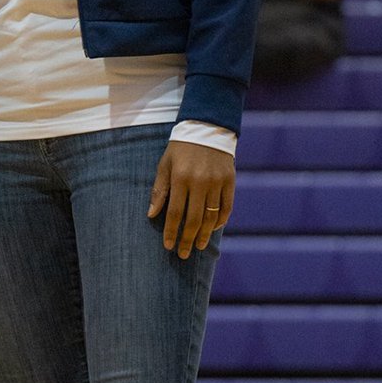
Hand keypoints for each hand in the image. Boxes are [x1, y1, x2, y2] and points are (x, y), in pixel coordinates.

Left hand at [147, 140, 234, 258]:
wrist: (207, 128)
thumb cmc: (180, 148)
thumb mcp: (165, 164)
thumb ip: (159, 190)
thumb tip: (151, 215)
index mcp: (180, 178)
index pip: (175, 213)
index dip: (171, 232)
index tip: (168, 246)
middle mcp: (200, 182)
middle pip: (194, 220)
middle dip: (188, 240)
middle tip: (183, 254)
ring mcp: (217, 182)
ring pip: (212, 217)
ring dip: (205, 235)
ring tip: (199, 246)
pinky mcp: (230, 181)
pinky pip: (227, 208)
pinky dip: (221, 221)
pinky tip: (214, 229)